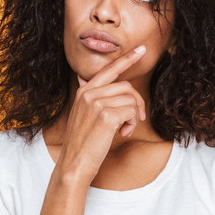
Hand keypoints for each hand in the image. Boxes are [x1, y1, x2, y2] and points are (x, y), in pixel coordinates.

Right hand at [58, 45, 147, 180]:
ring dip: (134, 116)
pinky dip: (133, 124)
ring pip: (131, 99)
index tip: (141, 50)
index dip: (127, 59)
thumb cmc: (82, 143)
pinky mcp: (106, 116)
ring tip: (124, 130)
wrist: (74, 164)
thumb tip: (85, 79)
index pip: (109, 70)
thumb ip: (90, 97)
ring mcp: (96, 104)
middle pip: (126, 86)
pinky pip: (132, 111)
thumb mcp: (83, 115)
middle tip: (137, 118)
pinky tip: (123, 134)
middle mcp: (89, 94)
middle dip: (137, 102)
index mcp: (84, 92)